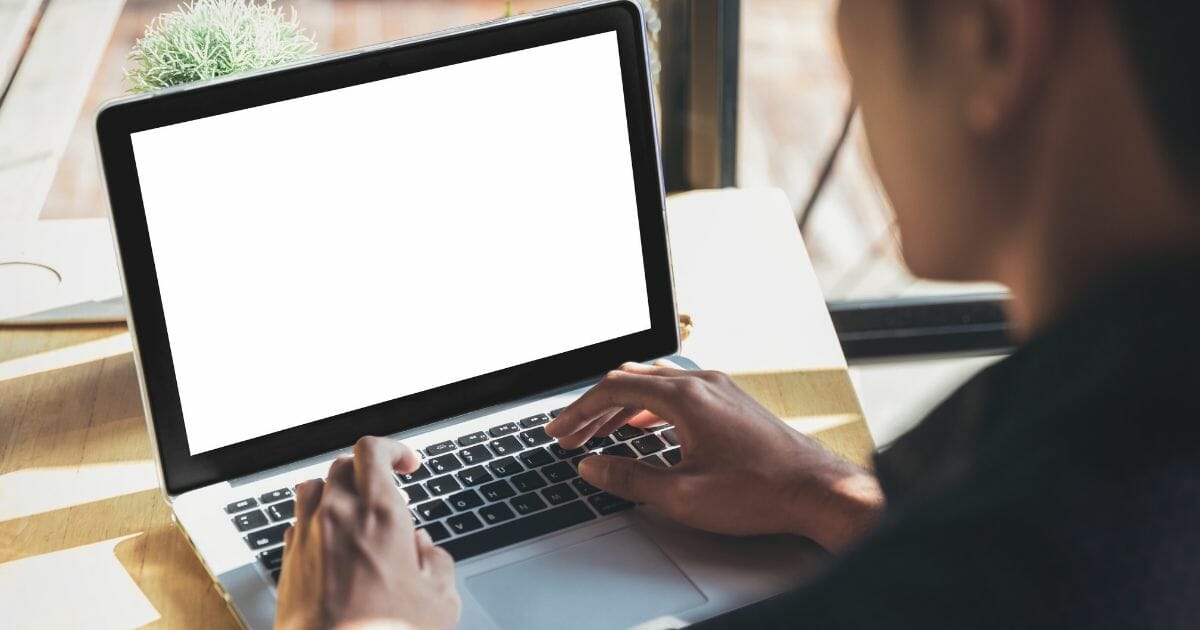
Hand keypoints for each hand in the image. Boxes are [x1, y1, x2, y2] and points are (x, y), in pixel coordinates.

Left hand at [275, 437, 459, 629]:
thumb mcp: (439, 601)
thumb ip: (438, 563)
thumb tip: (426, 551)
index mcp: (380, 514)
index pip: (375, 450)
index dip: (394, 450)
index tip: (407, 464)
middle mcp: (338, 515)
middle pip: (344, 464)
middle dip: (369, 472)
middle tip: (387, 494)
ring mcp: (307, 535)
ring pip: (314, 486)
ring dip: (336, 491)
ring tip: (354, 512)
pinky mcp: (288, 559)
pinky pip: (298, 520)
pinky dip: (316, 521)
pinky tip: (332, 544)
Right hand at [545, 362, 882, 551]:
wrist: (818, 491)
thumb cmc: (759, 491)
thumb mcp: (683, 495)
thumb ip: (630, 479)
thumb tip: (592, 468)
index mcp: (686, 397)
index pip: (614, 389)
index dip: (579, 411)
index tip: (559, 431)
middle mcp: (703, 383)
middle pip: (632, 381)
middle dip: (595, 408)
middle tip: (571, 434)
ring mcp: (720, 389)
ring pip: (655, 385)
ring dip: (622, 407)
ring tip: (597, 433)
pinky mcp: (732, 402)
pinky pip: (678, 392)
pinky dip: (649, 407)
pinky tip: (642, 428)